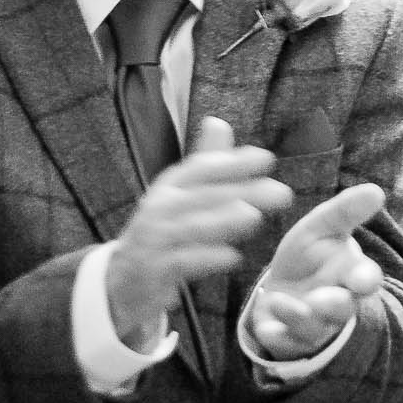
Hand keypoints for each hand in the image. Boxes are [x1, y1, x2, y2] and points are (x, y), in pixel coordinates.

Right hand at [107, 117, 290, 347]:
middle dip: (242, 191)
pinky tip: (233, 257)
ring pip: (190, 228)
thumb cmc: (161, 231)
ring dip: (222, 222)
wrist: (122, 279)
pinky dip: (206, 259)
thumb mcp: (179, 195)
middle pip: (203, 196)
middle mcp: (159, 208)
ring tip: (254, 217)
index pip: (201, 169)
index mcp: (170, 187)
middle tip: (281, 193)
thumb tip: (218, 122)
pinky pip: (181, 263)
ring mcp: (153, 240)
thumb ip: (204, 163)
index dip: (232, 162)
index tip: (266, 159)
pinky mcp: (152, 271)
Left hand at [248, 182, 388, 361]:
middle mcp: (337, 304)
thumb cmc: (311, 254)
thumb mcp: (323, 227)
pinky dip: (276, 336)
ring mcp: (313, 325)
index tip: (362, 280)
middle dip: (334, 306)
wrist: (283, 284)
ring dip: (299, 318)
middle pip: (343, 310)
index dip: (365, 280)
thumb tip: (376, 190)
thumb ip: (346, 211)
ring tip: (282, 302)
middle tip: (323, 299)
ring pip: (313, 329)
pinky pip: (283, 343)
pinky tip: (267, 327)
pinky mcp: (286, 339)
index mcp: (350, 275)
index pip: (366, 280)